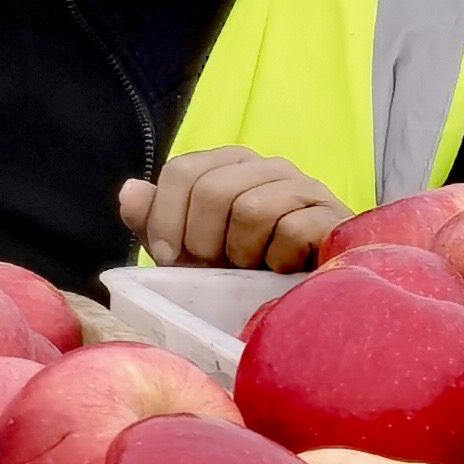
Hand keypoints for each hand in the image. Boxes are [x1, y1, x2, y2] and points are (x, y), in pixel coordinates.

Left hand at [117, 146, 348, 272]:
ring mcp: (305, 187)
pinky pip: (292, 230)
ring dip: (243, 253)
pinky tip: (285, 269)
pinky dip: (279, 260)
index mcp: (229, 165)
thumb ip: (157, 221)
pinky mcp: (333, 216)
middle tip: (217, 267)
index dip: (166, 219)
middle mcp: (267, 166)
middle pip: (213, 190)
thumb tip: (131, 191)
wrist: (302, 299)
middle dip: (203, 242)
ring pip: (252, 209)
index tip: (168, 257)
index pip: (182, 171)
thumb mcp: (188, 251)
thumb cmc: (242, 274)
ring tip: (254, 267)